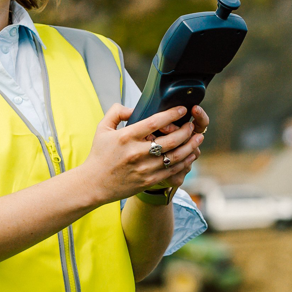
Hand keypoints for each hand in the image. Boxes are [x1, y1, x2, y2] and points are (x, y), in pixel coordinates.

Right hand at [78, 104, 204, 204]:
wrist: (93, 184)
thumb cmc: (99, 155)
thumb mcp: (102, 128)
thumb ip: (116, 112)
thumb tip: (133, 106)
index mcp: (126, 137)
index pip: (154, 122)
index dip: (172, 114)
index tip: (182, 109)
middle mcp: (137, 152)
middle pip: (170, 139)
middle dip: (186, 131)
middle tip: (191, 125)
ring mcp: (144, 168)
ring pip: (175, 156)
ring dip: (190, 146)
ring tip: (197, 138)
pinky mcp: (148, 180)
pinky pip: (172, 170)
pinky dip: (184, 162)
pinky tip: (190, 155)